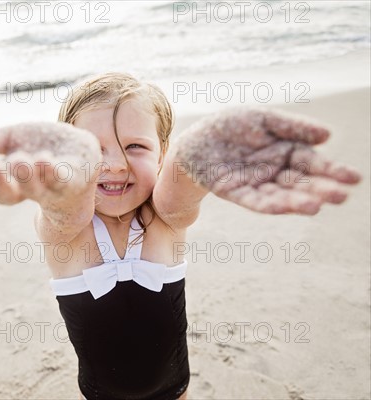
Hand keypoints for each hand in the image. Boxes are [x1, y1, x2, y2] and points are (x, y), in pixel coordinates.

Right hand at [0, 122, 100, 204]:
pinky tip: (45, 160)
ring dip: (27, 177)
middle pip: (9, 196)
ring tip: (21, 161)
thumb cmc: (44, 148)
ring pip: (36, 190)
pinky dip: (53, 172)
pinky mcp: (74, 179)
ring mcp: (52, 188)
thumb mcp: (14, 139)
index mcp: (10, 182)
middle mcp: (29, 190)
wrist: (83, 154)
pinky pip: (62, 179)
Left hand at [174, 107, 360, 214]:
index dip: (332, 171)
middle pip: (301, 183)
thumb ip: (292, 126)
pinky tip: (282, 208)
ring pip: (280, 196)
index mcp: (286, 152)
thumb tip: (327, 135)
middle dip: (320, 190)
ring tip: (316, 206)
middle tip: (341, 196)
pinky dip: (267, 204)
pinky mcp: (234, 192)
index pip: (313, 163)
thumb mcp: (262, 118)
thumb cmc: (231, 126)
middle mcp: (274, 172)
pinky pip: (252, 200)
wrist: (195, 138)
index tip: (353, 178)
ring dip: (297, 202)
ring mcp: (255, 184)